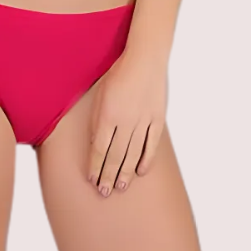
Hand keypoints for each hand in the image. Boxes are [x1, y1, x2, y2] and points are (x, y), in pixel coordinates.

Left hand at [87, 46, 167, 195]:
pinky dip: (146, 160)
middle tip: (104, 192)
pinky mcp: (158, 120)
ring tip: (120, 187)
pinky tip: (140, 172)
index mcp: (107, 114)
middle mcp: (125, 122)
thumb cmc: (117, 72)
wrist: (145, 58)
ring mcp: (143, 122)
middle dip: (108, 176)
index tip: (92, 180)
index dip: (95, 166)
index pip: (99, 149)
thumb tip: (96, 144)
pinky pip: (151, 145)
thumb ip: (97, 120)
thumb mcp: (100, 94)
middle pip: (115, 156)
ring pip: (133, 154)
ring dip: (125, 173)